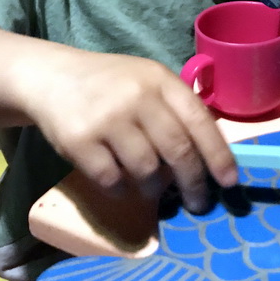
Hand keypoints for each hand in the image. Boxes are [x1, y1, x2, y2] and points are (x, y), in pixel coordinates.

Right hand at [21, 46, 237, 212]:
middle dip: (193, 183)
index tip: (229, 182)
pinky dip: (121, 189)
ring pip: (147, 170)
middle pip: (178, 150)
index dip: (218, 154)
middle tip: (198, 202)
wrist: (51, 77)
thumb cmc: (109, 84)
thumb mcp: (146, 81)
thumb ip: (174, 110)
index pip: (199, 120)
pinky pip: (113, 180)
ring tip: (150, 185)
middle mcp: (137, 96)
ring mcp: (107, 119)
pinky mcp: (80, 141)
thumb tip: (209, 157)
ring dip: (154, 187)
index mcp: (159, 79)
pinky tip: (119, 182)